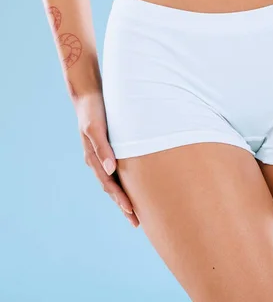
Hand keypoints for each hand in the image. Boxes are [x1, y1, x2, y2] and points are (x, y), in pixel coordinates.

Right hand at [75, 91, 139, 227]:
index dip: (121, 200)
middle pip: (112, 188)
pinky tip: (135, 186)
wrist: (88, 95)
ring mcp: (103, 155)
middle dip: (124, 205)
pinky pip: (118, 169)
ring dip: (125, 196)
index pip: (110, 185)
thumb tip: (110, 169)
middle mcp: (98, 160)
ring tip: (137, 211)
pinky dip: (126, 181)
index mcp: (94, 159)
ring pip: (115, 181)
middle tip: (137, 223)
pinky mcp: (110, 148)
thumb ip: (102, 148)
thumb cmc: (93, 111)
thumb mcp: (95, 128)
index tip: (133, 213)